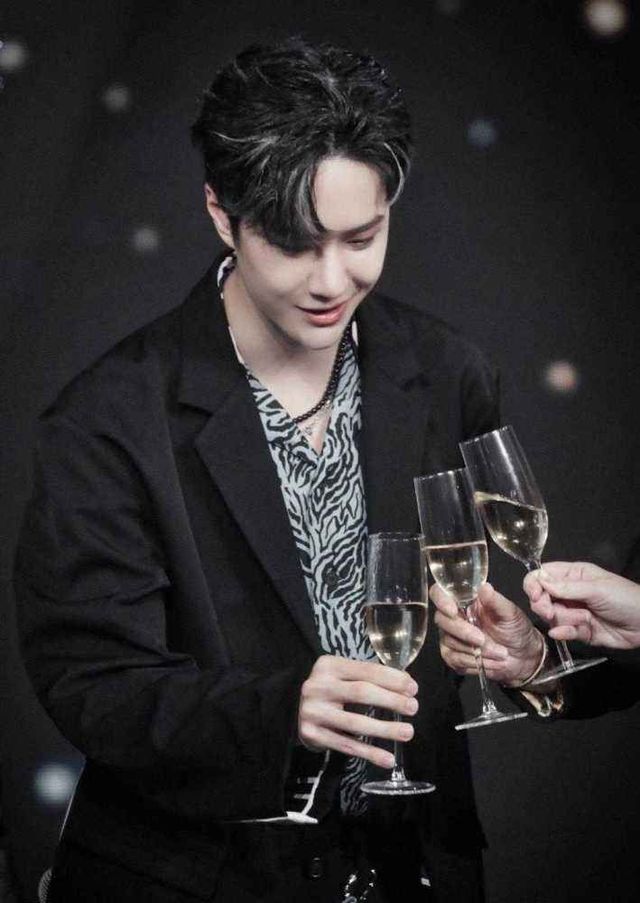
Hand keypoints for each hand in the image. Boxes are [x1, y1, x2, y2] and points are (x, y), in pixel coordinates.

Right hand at [298, 655, 418, 768]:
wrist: (297, 712)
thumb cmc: (331, 692)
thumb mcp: (344, 677)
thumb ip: (369, 678)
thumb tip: (406, 685)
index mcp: (328, 665)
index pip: (366, 670)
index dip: (392, 679)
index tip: (413, 688)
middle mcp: (317, 685)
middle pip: (361, 693)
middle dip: (391, 700)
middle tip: (413, 708)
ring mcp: (312, 711)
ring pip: (355, 723)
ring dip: (385, 729)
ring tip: (407, 732)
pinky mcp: (311, 734)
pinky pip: (346, 745)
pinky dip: (369, 753)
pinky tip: (387, 759)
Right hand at [431, 582, 542, 686]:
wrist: (524, 657)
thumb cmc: (516, 630)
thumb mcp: (510, 613)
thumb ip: (495, 600)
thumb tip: (484, 586)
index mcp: (465, 601)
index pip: (439, 593)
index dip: (441, 600)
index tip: (452, 610)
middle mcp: (454, 617)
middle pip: (442, 620)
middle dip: (464, 632)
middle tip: (484, 640)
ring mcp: (451, 637)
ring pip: (450, 642)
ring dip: (475, 650)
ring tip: (499, 653)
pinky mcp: (453, 656)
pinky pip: (454, 659)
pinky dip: (473, 662)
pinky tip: (490, 661)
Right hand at [524, 561, 639, 648]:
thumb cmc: (625, 599)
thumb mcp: (596, 589)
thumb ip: (566, 587)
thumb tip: (539, 580)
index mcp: (573, 575)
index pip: (542, 575)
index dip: (534, 584)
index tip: (535, 595)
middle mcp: (569, 592)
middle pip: (541, 597)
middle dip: (544, 605)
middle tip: (551, 612)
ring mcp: (574, 612)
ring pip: (551, 616)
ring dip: (563, 619)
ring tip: (583, 620)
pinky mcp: (579, 630)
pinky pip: (563, 631)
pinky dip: (564, 632)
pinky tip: (567, 632)